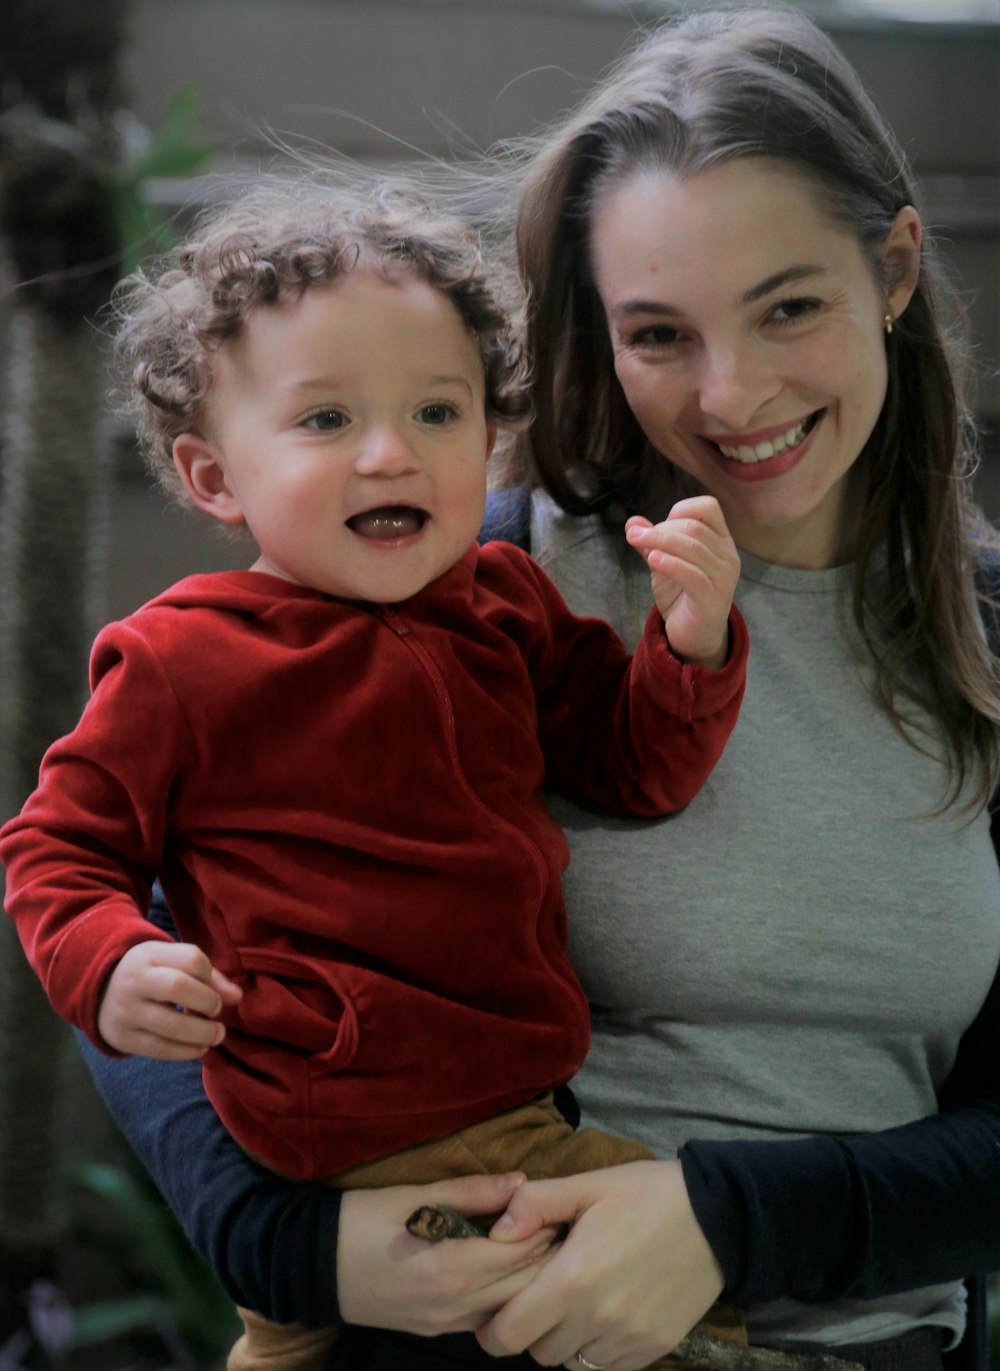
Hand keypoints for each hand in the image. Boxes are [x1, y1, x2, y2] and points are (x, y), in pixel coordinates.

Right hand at [97, 940, 241, 1058]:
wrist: (101, 991)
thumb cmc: (151, 974)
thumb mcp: (173, 963)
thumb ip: (209, 976)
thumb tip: (237, 997)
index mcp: (150, 955)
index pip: (190, 959)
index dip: (210, 975)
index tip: (214, 988)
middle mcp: (134, 980)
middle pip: (177, 987)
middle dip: (206, 1001)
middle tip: (217, 1011)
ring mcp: (125, 1010)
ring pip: (168, 1025)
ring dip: (201, 1033)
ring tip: (217, 1035)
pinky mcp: (122, 1037)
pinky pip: (158, 1048)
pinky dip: (185, 1052)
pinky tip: (200, 1049)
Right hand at [337, 1172, 559, 1336]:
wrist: (313, 1265)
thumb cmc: (362, 1219)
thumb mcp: (416, 1196)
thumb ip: (472, 1191)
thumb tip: (522, 1180)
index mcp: (452, 1268)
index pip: (521, 1253)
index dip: (545, 1227)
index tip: (558, 1204)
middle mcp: (455, 1305)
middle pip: (524, 1286)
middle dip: (546, 1254)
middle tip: (557, 1221)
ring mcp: (445, 1324)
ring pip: (508, 1307)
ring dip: (528, 1277)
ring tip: (535, 1241)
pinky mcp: (435, 1330)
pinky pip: (484, 1316)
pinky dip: (504, 1294)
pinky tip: (504, 1267)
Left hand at [476, 1160, 723, 1369]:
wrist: (718, 1217)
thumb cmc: (646, 1194)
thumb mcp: (588, 1184)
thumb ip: (535, 1204)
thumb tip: (495, 1232)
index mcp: (572, 1279)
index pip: (508, 1334)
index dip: (492, 1329)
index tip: (496, 1312)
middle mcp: (596, 1318)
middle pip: (538, 1353)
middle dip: (531, 1329)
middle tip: (542, 1296)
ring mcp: (627, 1339)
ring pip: (572, 1363)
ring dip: (565, 1341)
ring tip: (576, 1302)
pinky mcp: (653, 1348)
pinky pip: (608, 1367)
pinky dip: (598, 1349)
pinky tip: (606, 1314)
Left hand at [626, 496, 739, 668]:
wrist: (694, 636)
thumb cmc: (681, 594)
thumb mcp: (664, 563)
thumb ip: (652, 543)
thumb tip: (632, 522)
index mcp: (721, 541)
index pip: (707, 507)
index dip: (680, 511)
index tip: (658, 526)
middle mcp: (728, 555)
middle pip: (694, 527)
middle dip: (660, 529)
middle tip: (634, 536)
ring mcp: (724, 577)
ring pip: (692, 547)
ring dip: (658, 541)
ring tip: (635, 541)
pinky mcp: (713, 598)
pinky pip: (691, 574)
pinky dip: (670, 563)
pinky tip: (652, 560)